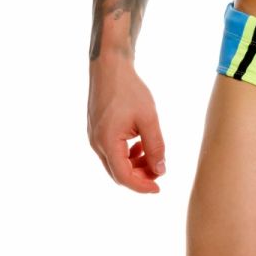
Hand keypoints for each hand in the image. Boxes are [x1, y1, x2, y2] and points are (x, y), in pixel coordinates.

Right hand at [88, 58, 166, 193]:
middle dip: (140, 176)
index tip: (158, 188)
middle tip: (160, 171)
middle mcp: (96, 144)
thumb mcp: (148, 119)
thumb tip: (160, 170)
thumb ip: (155, 146)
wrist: (109, 67)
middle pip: (118, 173)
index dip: (142, 186)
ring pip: (115, 163)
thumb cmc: (129, 90)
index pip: (124, 176)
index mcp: (107, 142)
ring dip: (134, 165)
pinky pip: (112, 152)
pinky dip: (127, 154)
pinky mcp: (97, 131)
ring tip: (152, 156)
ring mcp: (94, 138)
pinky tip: (140, 145)